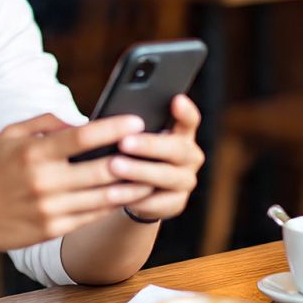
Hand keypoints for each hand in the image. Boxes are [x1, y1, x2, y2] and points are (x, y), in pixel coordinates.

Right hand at [0, 113, 154, 254]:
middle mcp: (44, 182)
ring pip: (103, 197)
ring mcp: (50, 209)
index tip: (137, 121)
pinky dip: (113, 205)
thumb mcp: (10, 135)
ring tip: (153, 174)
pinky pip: (92, 216)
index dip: (113, 128)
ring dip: (132, 186)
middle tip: (157, 148)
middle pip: (101, 170)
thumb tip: (82, 121)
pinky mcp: (53, 230)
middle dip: (133, 159)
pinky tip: (128, 196)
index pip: (82, 137)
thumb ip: (46, 122)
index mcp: (34, 153)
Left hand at [109, 94, 203, 222]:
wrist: (133, 187)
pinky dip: (139, 198)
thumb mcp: (133, 134)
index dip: (185, 111)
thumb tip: (112, 117)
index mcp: (182, 133)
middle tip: (124, 143)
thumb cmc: (130, 150)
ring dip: (140, 171)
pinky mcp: (177, 202)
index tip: (176, 99)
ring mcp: (186, 180)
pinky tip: (119, 192)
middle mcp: (189, 156)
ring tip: (114, 166)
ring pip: (168, 176)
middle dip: (150, 145)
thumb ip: (131, 126)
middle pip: (178, 149)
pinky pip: (161, 202)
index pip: (190, 120)